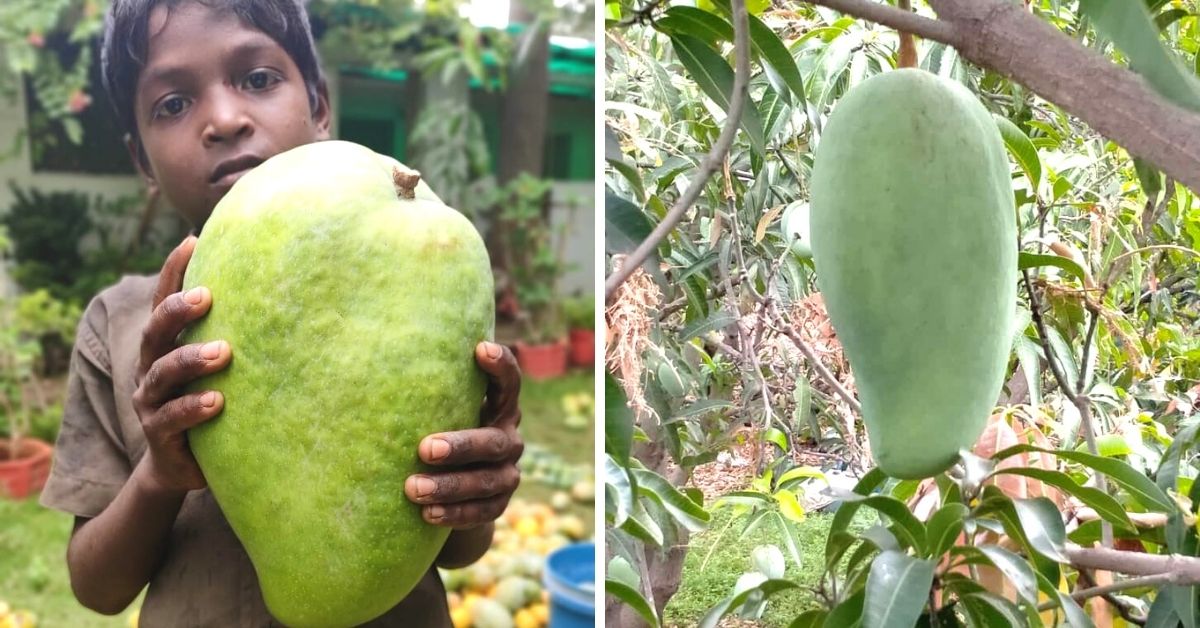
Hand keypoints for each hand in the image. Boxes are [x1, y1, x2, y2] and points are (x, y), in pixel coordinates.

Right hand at [131, 236, 231, 494]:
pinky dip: (194, 408)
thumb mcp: (215, 368)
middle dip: (177, 311)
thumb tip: (281, 288)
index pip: (163, 302)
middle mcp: (151, 368)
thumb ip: (232, 333)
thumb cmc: (208, 402)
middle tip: (206, 295)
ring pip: (162, 374)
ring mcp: (151, 402)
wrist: (182, 465)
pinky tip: (218, 401)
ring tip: (224, 352)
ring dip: (192, 359)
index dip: (173, 271)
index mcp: (164, 346)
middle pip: (156, 332)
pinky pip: (172, 420)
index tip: (193, 241)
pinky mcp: (160, 436)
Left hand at [404, 342, 522, 528]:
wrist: (454, 487)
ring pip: (487, 480)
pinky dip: (455, 513)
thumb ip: (425, 392)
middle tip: (424, 449)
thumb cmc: (435, 431)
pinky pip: (482, 510)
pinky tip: (427, 514)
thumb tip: (367, 357)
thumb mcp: (438, 410)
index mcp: (499, 407)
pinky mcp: (498, 504)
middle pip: (493, 441)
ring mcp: (508, 473)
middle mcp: (509, 438)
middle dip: (461, 445)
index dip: (500, 366)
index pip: (509, 382)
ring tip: (413, 489)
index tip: (479, 349)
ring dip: (450, 486)